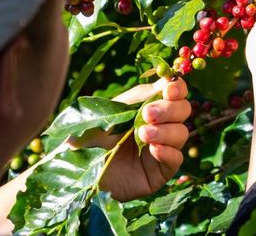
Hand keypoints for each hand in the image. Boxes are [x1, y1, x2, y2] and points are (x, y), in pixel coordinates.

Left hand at [69, 78, 190, 200]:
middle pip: (183, 110)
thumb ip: (138, 97)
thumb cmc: (87, 138)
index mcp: (148, 107)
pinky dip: (169, 152)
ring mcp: (161, 149)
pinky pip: (176, 159)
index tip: (168, 90)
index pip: (175, 93)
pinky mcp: (159, 172)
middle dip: (169, 109)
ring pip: (182, 133)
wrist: (72, 171)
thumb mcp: (110, 112)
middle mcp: (159, 126)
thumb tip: (166, 82)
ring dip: (166, 131)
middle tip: (148, 114)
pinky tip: (153, 149)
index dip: (177, 88)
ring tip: (143, 134)